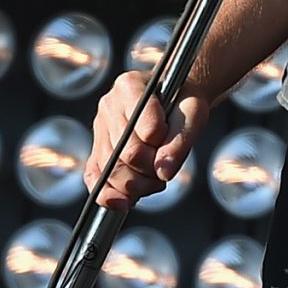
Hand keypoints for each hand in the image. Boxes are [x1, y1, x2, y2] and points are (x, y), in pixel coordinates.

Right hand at [84, 71, 210, 208]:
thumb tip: (163, 173)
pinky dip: (109, 194)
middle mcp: (109, 105)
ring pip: (110, 169)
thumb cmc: (184, 103)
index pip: (144, 125)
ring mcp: (100, 128)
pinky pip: (94, 176)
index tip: (170, 138)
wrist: (176, 100)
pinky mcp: (96, 149)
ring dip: (136, 185)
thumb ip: (181, 141)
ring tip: (155, 181)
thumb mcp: (193, 114)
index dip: (161, 140)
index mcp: (130, 86)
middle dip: (150, 169)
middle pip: (125, 153)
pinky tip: (124, 202)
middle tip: (165, 170)